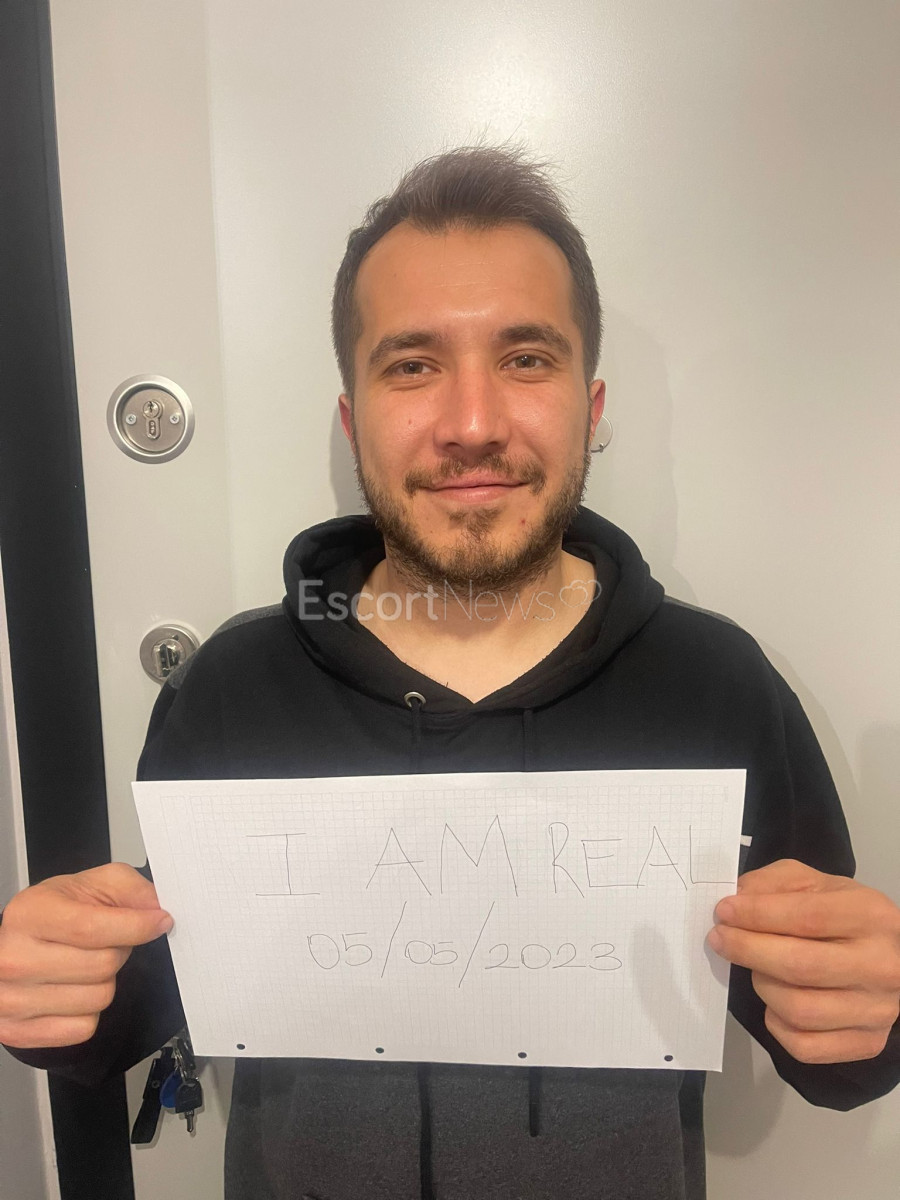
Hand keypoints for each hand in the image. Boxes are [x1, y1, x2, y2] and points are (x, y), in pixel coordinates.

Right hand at [0, 863, 172, 1048]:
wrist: (21, 943)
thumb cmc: (55, 913)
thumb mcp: (94, 885)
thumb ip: (130, 889)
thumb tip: (156, 910)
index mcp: (30, 914)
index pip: (92, 928)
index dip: (136, 926)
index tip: (159, 921)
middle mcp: (13, 958)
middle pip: (102, 966)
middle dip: (119, 951)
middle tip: (107, 942)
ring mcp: (11, 1000)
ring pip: (98, 999)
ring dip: (105, 981)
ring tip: (87, 963)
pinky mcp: (18, 1032)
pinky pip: (83, 1028)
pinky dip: (89, 1011)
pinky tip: (74, 990)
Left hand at [708, 858, 899, 1063]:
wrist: (892, 957)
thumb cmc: (847, 917)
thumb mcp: (817, 884)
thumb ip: (775, 883)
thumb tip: (738, 900)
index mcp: (871, 916)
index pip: (807, 917)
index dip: (757, 915)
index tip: (724, 911)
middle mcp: (881, 966)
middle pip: (799, 966)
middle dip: (747, 950)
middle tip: (720, 938)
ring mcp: (877, 1010)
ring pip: (798, 1010)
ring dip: (761, 985)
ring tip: (755, 967)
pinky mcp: (868, 1043)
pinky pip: (805, 1046)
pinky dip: (777, 1024)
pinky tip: (774, 1001)